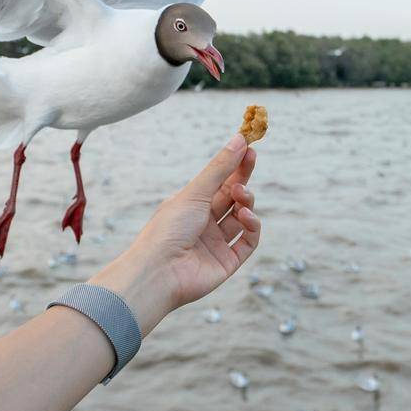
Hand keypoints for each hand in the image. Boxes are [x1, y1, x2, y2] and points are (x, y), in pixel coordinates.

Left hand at [92, 134, 260, 335]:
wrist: (158, 272)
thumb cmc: (168, 229)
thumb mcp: (195, 192)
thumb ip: (220, 168)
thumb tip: (239, 138)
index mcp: (191, 206)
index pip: (219, 182)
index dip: (235, 165)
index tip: (249, 147)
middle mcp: (203, 224)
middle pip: (231, 198)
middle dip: (243, 180)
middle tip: (251, 159)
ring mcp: (216, 244)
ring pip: (242, 218)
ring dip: (246, 203)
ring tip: (241, 196)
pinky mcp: (227, 263)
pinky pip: (248, 242)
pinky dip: (252, 227)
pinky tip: (246, 217)